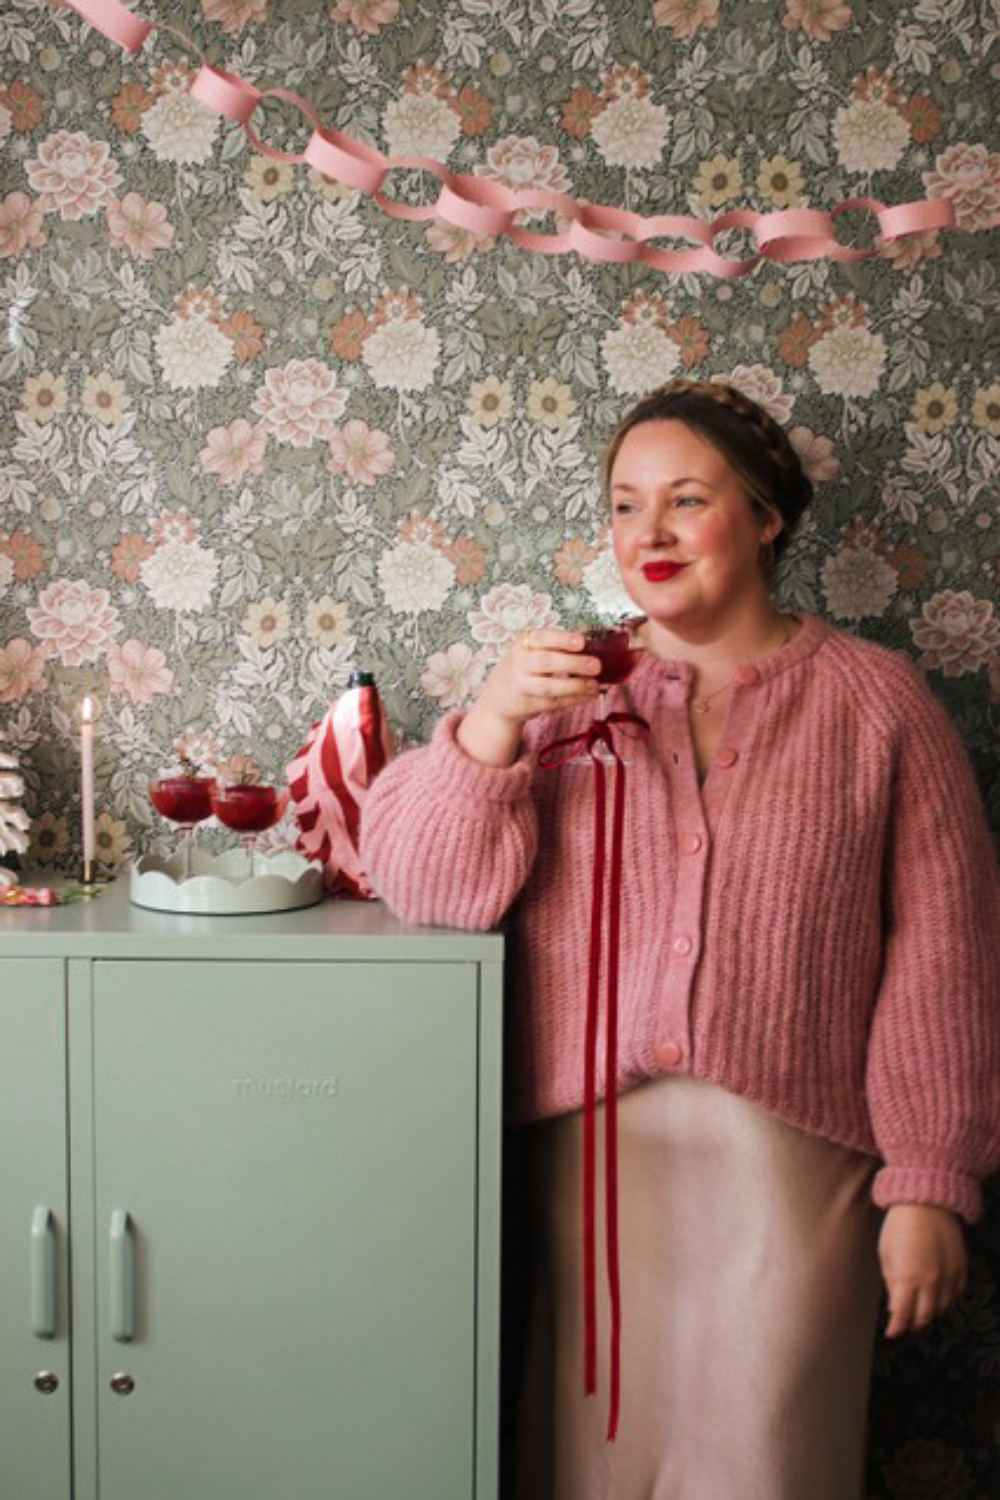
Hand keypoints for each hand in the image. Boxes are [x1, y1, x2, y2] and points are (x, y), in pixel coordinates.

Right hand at [457, 628, 599, 766]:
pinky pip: (554, 703)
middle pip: (545, 662)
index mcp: (523, 644)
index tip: (582, 641)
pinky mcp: (529, 705)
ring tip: (594, 685)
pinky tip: (589, 696)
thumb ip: (555, 647)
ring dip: (575, 686)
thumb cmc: (524, 668)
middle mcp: (519, 663)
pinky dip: (574, 700)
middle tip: (596, 665)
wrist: (498, 697)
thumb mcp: (530, 651)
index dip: (562, 639)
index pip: (541, 638)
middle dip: (573, 664)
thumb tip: (592, 643)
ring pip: (549, 687)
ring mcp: (522, 686)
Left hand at [878, 1203, 966, 1337]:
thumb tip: (894, 1307)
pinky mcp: (961, 1268)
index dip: (897, 1328)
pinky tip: (937, 1297)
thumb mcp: (886, 1253)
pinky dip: (946, 1301)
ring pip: (942, 1308)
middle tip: (905, 1322)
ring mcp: (949, 1275)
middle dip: (913, 1323)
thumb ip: (891, 1283)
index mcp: (908, 1277)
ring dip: (930, 1313)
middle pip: (924, 1316)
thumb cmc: (900, 1225)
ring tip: (920, 1310)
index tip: (892, 1332)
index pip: (903, 1315)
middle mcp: (931, 1280)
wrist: (927, 1202)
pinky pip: (956, 1295)